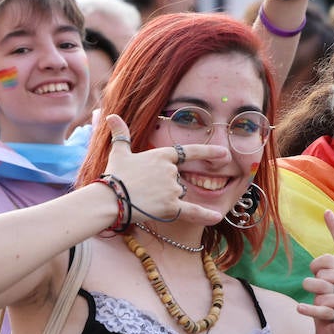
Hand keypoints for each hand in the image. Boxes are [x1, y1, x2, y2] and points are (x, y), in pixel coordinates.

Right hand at [102, 115, 228, 226]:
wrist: (109, 198)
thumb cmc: (114, 175)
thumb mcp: (118, 152)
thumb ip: (121, 135)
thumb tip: (111, 116)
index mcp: (161, 156)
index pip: (189, 152)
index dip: (208, 153)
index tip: (225, 154)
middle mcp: (171, 171)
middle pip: (178, 181)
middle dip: (165, 187)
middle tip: (144, 190)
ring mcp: (172, 188)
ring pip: (178, 195)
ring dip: (166, 199)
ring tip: (145, 200)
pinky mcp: (171, 206)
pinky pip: (193, 212)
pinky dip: (205, 215)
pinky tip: (218, 217)